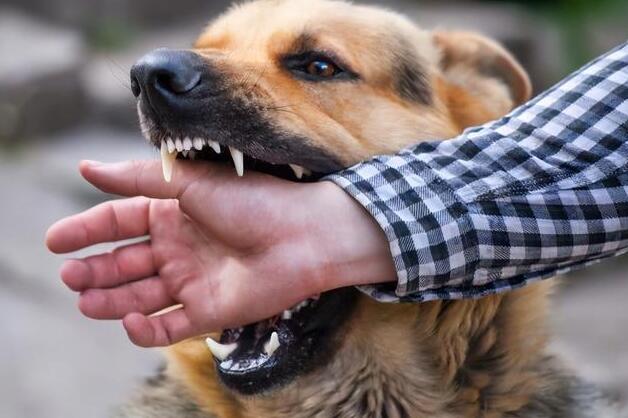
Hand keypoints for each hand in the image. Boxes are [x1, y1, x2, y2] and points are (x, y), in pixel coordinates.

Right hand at [45, 160, 394, 346]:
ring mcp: (193, 281)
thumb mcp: (189, 181)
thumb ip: (138, 180)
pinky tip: (129, 320)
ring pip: (140, 295)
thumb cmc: (253, 200)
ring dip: (110, 299)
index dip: (86, 231)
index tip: (54, 241)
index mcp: (173, 213)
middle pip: (125, 262)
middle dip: (94, 270)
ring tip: (84, 300)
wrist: (304, 234)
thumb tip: (85, 168)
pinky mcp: (209, 311)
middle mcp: (179, 247)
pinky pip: (169, 326)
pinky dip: (146, 328)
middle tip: (69, 276)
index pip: (119, 221)